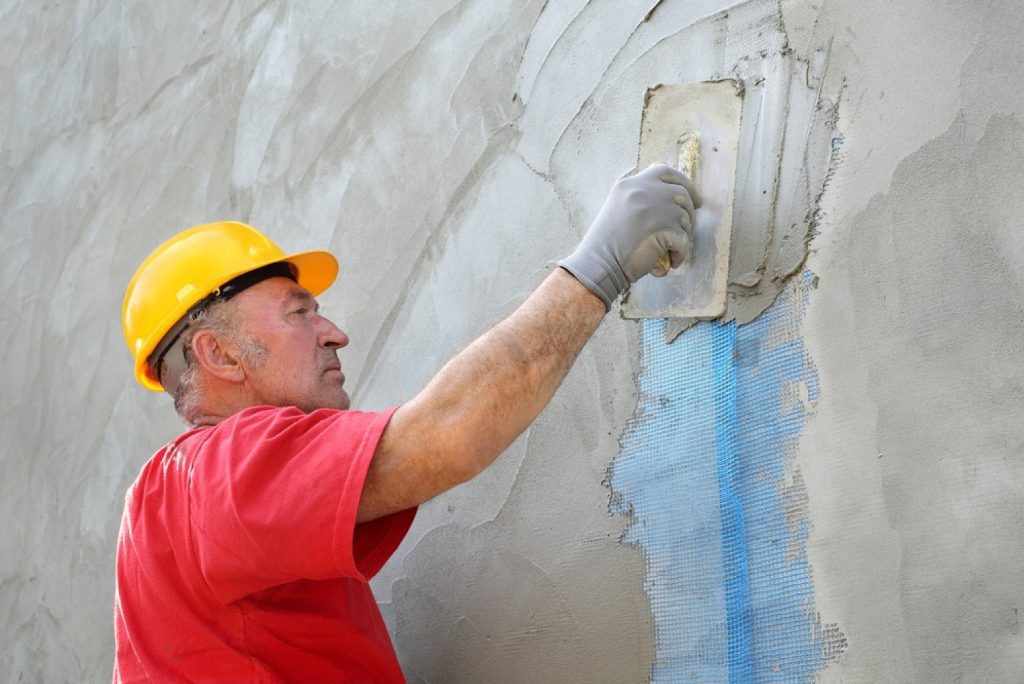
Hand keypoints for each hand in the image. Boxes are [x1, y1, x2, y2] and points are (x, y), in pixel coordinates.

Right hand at [557, 163, 699, 309]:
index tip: (692, 196)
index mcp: (631, 184)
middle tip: (688, 224)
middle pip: (680, 193)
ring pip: (685, 217)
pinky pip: (684, 240)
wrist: (599, 265)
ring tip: (671, 247)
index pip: (665, 172)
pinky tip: (672, 260)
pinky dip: (681, 252)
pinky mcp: (663, 229)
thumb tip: (671, 201)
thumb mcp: (619, 208)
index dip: (682, 182)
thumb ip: (640, 198)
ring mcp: (655, 209)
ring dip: (683, 233)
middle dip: (689, 209)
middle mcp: (643, 191)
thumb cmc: (606, 244)